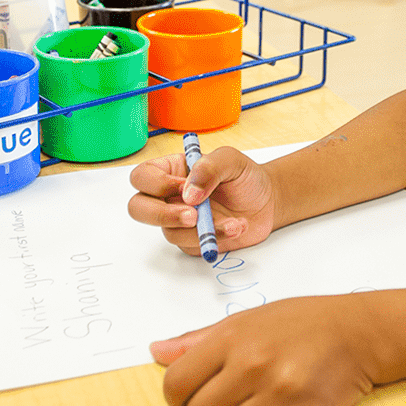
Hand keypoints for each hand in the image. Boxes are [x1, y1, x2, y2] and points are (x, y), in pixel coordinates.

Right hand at [127, 146, 278, 256]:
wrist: (267, 203)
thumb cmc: (245, 177)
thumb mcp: (231, 160)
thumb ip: (209, 168)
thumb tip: (188, 193)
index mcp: (171, 170)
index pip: (143, 177)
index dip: (156, 184)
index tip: (183, 186)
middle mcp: (169, 196)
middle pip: (138, 208)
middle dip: (162, 215)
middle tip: (192, 215)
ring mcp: (178, 220)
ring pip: (168, 232)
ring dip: (202, 229)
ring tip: (233, 221)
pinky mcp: (192, 241)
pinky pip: (191, 246)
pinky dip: (214, 239)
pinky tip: (236, 227)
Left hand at [152, 295, 383, 405]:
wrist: (359, 330)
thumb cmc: (302, 322)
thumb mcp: (247, 318)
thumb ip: (199, 339)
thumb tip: (156, 351)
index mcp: (233, 337)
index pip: (176, 383)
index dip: (179, 397)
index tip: (193, 397)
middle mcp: (253, 363)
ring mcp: (281, 392)